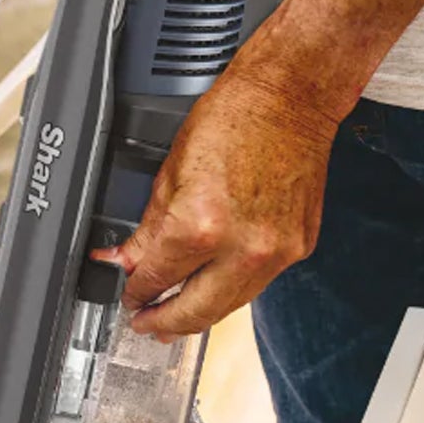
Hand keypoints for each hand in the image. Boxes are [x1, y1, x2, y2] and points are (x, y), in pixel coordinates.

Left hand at [94, 66, 339, 339]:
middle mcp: (242, 248)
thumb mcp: (170, 171)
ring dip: (199, 314)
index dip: (135, 293)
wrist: (291, 97)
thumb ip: (147, 228)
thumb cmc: (235, 117)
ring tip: (176, 315)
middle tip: (146, 325)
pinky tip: (215, 285)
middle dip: (164, 324)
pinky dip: (231, 288)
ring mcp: (275, 253)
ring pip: (228, 306)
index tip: (129, 296)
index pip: (156, 280)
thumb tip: (125, 260)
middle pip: (195, 312)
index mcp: (200, 226)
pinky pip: (257, 283)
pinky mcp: (298, 248)